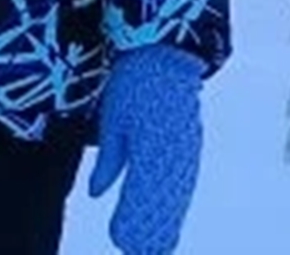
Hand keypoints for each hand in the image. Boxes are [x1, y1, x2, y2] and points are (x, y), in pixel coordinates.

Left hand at [88, 46, 203, 254]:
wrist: (168, 53)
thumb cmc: (133, 82)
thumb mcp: (113, 119)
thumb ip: (109, 161)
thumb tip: (96, 194)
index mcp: (150, 150)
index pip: (140, 198)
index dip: (130, 222)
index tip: (119, 241)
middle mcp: (173, 156)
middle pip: (162, 206)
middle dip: (148, 230)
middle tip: (131, 249)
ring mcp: (187, 153)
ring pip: (177, 198)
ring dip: (165, 223)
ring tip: (154, 246)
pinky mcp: (192, 146)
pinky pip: (185, 183)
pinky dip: (176, 205)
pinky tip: (170, 219)